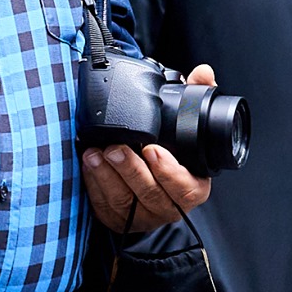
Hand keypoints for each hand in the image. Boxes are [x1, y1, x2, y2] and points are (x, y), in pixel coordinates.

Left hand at [82, 63, 217, 232]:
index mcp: (192, 186)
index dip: (169, 171)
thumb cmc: (171, 151)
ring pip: (125, 201)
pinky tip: (89, 164)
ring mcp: (143, 215)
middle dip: (130, 169)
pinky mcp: (118, 218)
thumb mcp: (186, 127)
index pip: (185, 188)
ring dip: (107, 176)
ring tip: (95, 153)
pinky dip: (95, 183)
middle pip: (151, 194)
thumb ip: (195, 98)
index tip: (152, 150)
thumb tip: (203, 73)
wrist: (150, 178)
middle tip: (115, 148)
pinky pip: (105, 205)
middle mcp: (169, 205)